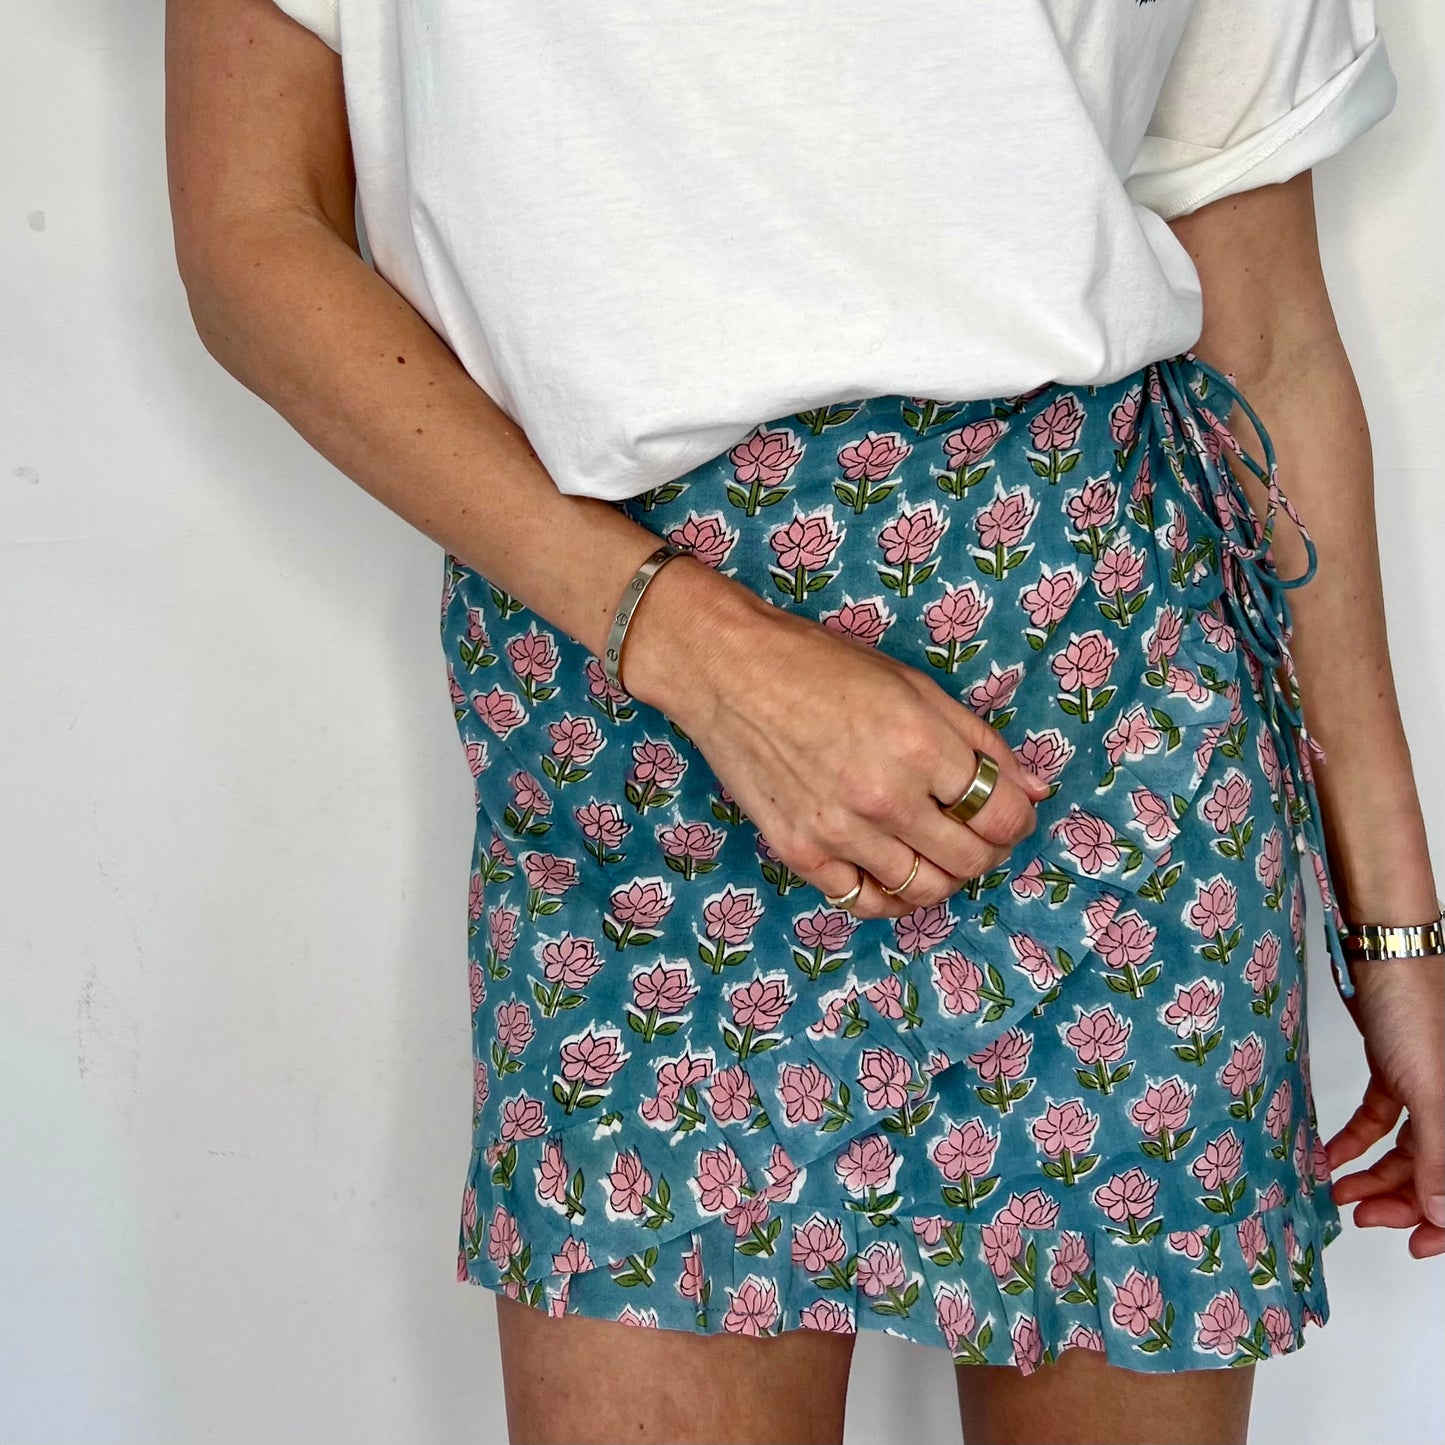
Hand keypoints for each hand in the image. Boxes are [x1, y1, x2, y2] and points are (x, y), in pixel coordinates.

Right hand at [622, 559, 1051, 919]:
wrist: (730, 673)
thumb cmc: (824, 666)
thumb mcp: (914, 687)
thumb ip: (979, 742)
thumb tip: (1036, 790)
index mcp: (922, 746)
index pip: (1003, 814)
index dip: (1019, 818)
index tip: (1010, 812)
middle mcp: (885, 798)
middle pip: (971, 860)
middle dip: (987, 849)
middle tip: (975, 831)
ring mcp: (840, 833)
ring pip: (923, 890)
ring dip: (943, 875)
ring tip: (934, 850)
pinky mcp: (801, 853)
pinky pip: (864, 903)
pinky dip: (890, 895)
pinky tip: (891, 869)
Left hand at [1325, 955, 1444, 1258]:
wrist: (1383, 950)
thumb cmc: (1416, 1009)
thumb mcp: (1433, 1093)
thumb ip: (1440, 1157)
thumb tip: (1444, 1217)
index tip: (1413, 1246)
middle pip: (1438, 1171)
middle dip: (1401, 1201)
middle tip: (1361, 1217)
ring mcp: (1428, 1087)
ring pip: (1407, 1150)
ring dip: (1374, 1175)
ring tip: (1339, 1192)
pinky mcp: (1395, 1070)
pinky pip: (1380, 1119)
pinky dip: (1356, 1140)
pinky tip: (1330, 1157)